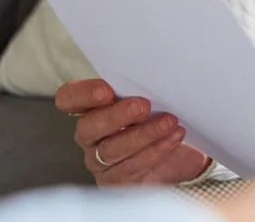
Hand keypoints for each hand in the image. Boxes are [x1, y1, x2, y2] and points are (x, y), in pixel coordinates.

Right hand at [55, 78, 209, 185]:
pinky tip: (174, 137)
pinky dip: (156, 150)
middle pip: (88, 127)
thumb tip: (156, 73)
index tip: (105, 90)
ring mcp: (100, 161)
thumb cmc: (162, 118)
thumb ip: (143, 88)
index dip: (82, 94)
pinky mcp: (116, 181)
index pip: (69, 99)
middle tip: (143, 106)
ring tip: (169, 122)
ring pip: (111, 149)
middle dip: (116, 116)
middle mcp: (90, 136)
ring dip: (143, 134)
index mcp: (92, 108)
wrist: (184, 153)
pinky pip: (131, 167)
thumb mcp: (154, 99)